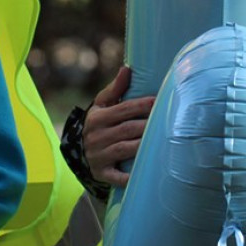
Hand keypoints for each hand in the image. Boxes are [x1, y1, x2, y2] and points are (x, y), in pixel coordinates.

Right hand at [83, 66, 154, 187]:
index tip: (159, 101)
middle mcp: (96, 136)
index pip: (123, 109)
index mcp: (97, 117)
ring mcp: (98, 156)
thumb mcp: (101, 105)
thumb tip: (127, 69)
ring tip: (162, 141)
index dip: (142, 105)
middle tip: (167, 121)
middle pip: (127, 129)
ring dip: (144, 145)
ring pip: (125, 149)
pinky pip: (116, 177)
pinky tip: (144, 174)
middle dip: (147, 125)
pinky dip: (129, 177)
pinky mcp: (101, 173)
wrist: (78, 150)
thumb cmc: (99, 123)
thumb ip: (115, 89)